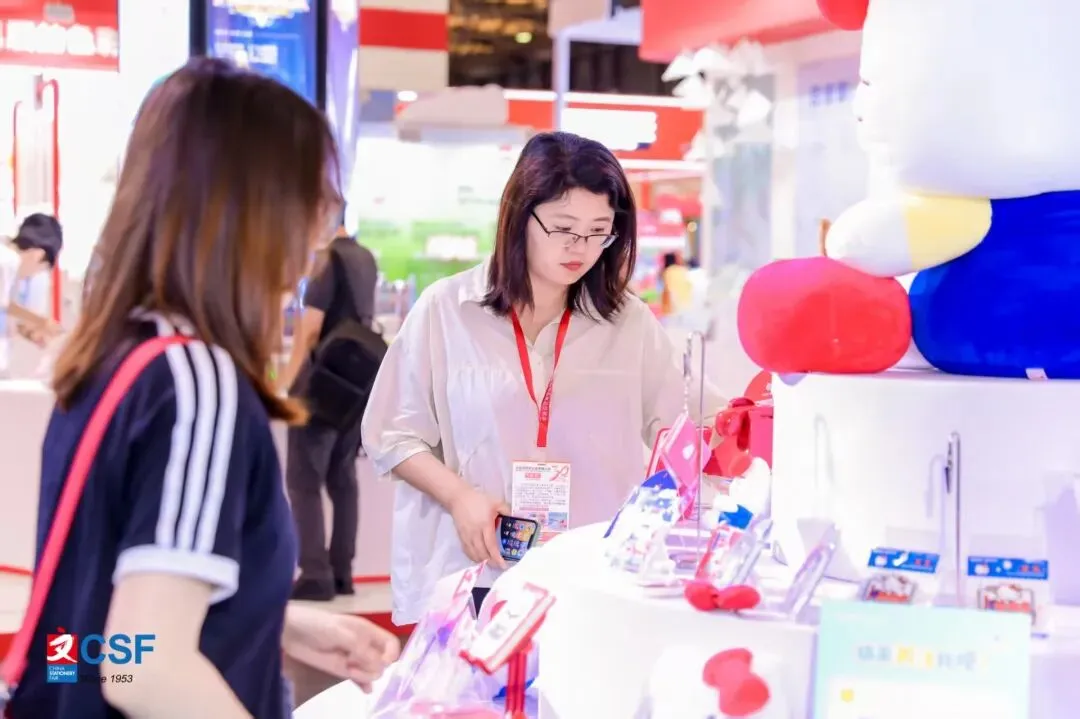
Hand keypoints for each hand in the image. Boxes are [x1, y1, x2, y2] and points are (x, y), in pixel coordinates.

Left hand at [282, 606, 400, 691]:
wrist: (291, 632)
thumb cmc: (315, 624)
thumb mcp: (338, 632)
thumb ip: (358, 646)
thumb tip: (378, 663)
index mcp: (366, 631)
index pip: (390, 643)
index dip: (391, 653)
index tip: (383, 662)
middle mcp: (364, 645)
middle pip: (382, 661)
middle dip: (373, 666)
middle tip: (355, 665)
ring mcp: (353, 659)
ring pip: (372, 672)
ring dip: (366, 675)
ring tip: (349, 671)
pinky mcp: (342, 670)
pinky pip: (359, 679)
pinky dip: (364, 684)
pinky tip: (365, 690)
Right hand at [448, 486, 509, 568]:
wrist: (459, 498)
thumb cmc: (478, 500)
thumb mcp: (496, 502)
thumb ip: (507, 510)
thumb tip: (515, 518)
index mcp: (485, 525)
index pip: (490, 546)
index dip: (496, 557)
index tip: (503, 564)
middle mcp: (475, 533)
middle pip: (482, 553)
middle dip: (490, 562)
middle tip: (498, 566)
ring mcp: (466, 536)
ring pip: (473, 554)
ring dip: (482, 561)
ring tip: (490, 563)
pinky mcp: (461, 537)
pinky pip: (467, 551)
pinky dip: (473, 557)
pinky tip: (479, 558)